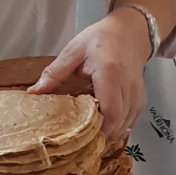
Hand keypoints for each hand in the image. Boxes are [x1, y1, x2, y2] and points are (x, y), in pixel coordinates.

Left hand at [27, 8, 149, 142]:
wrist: (130, 31)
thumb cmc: (102, 38)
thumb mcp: (74, 51)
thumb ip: (55, 72)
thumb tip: (35, 92)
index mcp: (110, 73)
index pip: (109, 111)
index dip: (97, 129)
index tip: (78, 138)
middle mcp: (127, 86)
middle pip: (118, 124)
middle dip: (100, 137)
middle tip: (78, 143)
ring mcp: (137, 94)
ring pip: (126, 126)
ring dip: (109, 135)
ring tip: (88, 138)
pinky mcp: (141, 99)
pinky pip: (131, 122)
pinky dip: (118, 129)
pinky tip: (103, 129)